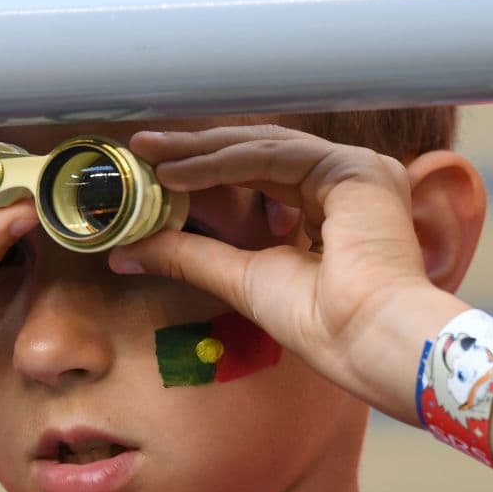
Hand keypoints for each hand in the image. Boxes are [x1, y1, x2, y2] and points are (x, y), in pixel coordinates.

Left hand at [109, 125, 467, 421]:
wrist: (366, 344)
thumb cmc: (321, 325)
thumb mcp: (238, 279)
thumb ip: (188, 257)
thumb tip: (126, 254)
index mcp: (329, 207)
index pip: (257, 174)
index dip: (204, 170)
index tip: (155, 171)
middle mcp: (345, 182)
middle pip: (257, 153)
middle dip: (195, 150)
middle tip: (143, 146)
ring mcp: (354, 170)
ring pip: (262, 148)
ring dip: (201, 152)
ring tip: (151, 156)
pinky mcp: (353, 168)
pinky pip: (272, 157)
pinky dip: (220, 164)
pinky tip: (178, 173)